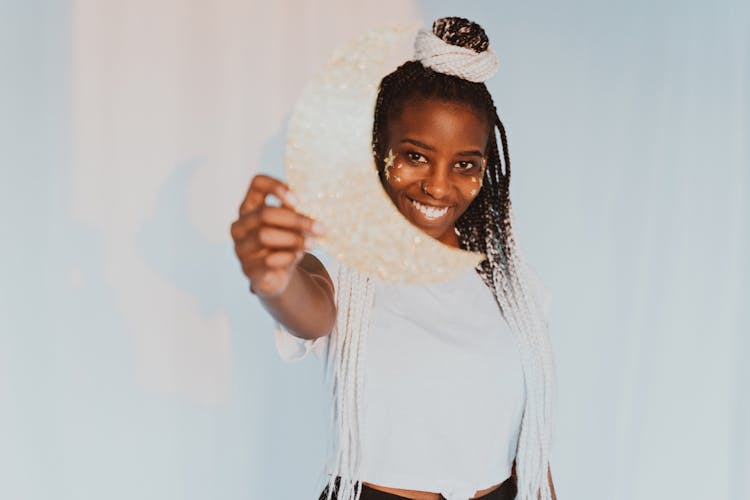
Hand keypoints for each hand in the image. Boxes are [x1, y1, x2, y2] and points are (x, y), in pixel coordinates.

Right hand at [230, 174, 324, 297]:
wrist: (278, 276)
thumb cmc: (285, 243)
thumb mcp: (291, 226)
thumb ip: (296, 214)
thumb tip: (313, 206)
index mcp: (250, 207)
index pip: (257, 184)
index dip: (276, 186)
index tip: (298, 200)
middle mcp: (240, 225)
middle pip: (265, 214)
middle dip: (296, 220)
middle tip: (320, 228)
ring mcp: (241, 248)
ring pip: (264, 236)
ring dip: (293, 239)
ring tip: (312, 243)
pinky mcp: (248, 269)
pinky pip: (267, 260)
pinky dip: (286, 257)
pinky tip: (296, 256)